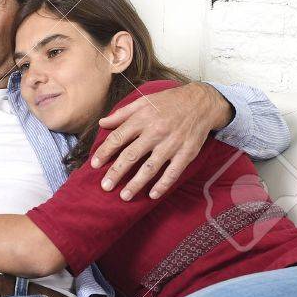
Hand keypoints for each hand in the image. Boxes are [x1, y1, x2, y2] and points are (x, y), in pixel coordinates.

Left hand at [91, 82, 231, 199]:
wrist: (202, 103)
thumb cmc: (169, 101)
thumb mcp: (144, 101)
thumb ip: (122, 113)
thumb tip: (102, 123)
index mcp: (143, 118)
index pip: (119, 137)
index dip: (105, 152)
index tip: (94, 164)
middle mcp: (156, 132)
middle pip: (131, 155)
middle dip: (116, 172)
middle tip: (105, 186)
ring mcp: (172, 144)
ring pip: (150, 167)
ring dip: (136, 183)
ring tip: (124, 196)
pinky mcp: (186, 153)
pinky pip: (172, 172)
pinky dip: (162, 185)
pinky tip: (152, 195)